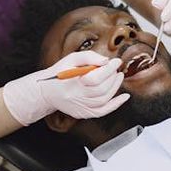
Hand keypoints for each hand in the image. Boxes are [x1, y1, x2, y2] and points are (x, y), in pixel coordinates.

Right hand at [3, 51, 129, 125]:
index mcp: (71, 82)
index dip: (109, 69)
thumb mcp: (71, 58)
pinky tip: (124, 98)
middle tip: (116, 69)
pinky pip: (102, 111)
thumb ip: (89, 57)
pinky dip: (115, 105)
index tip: (116, 62)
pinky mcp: (83, 113)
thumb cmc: (60, 73)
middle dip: (113, 78)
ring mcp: (80, 107)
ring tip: (118, 77)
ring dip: (115, 88)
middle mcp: (75, 97)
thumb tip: (106, 61)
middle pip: (101, 90)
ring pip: (104, 100)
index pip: (96, 78)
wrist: (47, 91)